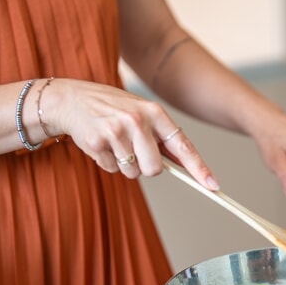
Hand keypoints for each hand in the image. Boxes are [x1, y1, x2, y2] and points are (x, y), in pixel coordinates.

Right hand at [43, 79, 218, 190]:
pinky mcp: (98, 143)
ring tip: (114, 143)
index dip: (199, 168)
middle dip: (146, 168)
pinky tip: (101, 143)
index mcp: (154, 112)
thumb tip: (184, 165)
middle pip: (155, 169)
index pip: (183, 145)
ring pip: (133, 173)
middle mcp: (137, 120)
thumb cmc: (113, 109)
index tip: (212, 185)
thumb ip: (160, 137)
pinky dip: (107, 163)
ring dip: (125, 165)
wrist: (72, 99)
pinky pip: (113, 170)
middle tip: (134, 152)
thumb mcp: (140, 113)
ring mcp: (116, 131)